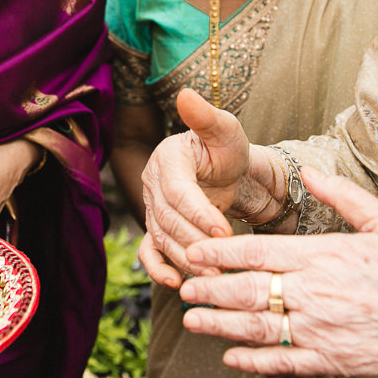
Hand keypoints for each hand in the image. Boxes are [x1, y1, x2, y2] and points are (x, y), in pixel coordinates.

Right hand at [137, 89, 259, 287]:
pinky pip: (150, 250)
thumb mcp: (225, 129)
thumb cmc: (227, 149)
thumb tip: (186, 94)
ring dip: (186, 260)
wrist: (226, 171)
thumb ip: (206, 116)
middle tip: (223, 261)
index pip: (178, 192)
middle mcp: (153, 183)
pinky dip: (158, 268)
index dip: (198, 214)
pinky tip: (174, 282)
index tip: (225, 231)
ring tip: (214, 275)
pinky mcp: (156, 227)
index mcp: (167, 159)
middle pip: (168, 220)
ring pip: (162, 238)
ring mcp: (152, 207)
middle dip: (196, 243)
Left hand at [177, 168, 377, 377]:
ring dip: (220, 326)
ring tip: (192, 322)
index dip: (220, 252)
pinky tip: (230, 358)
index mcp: (324, 255)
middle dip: (210, 290)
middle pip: (248, 290)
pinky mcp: (330, 361)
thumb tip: (311, 173)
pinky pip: (282, 362)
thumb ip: (343, 196)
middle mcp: (315, 293)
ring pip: (257, 327)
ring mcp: (320, 330)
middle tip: (183, 288)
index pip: (258, 252)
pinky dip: (253, 361)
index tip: (194, 250)